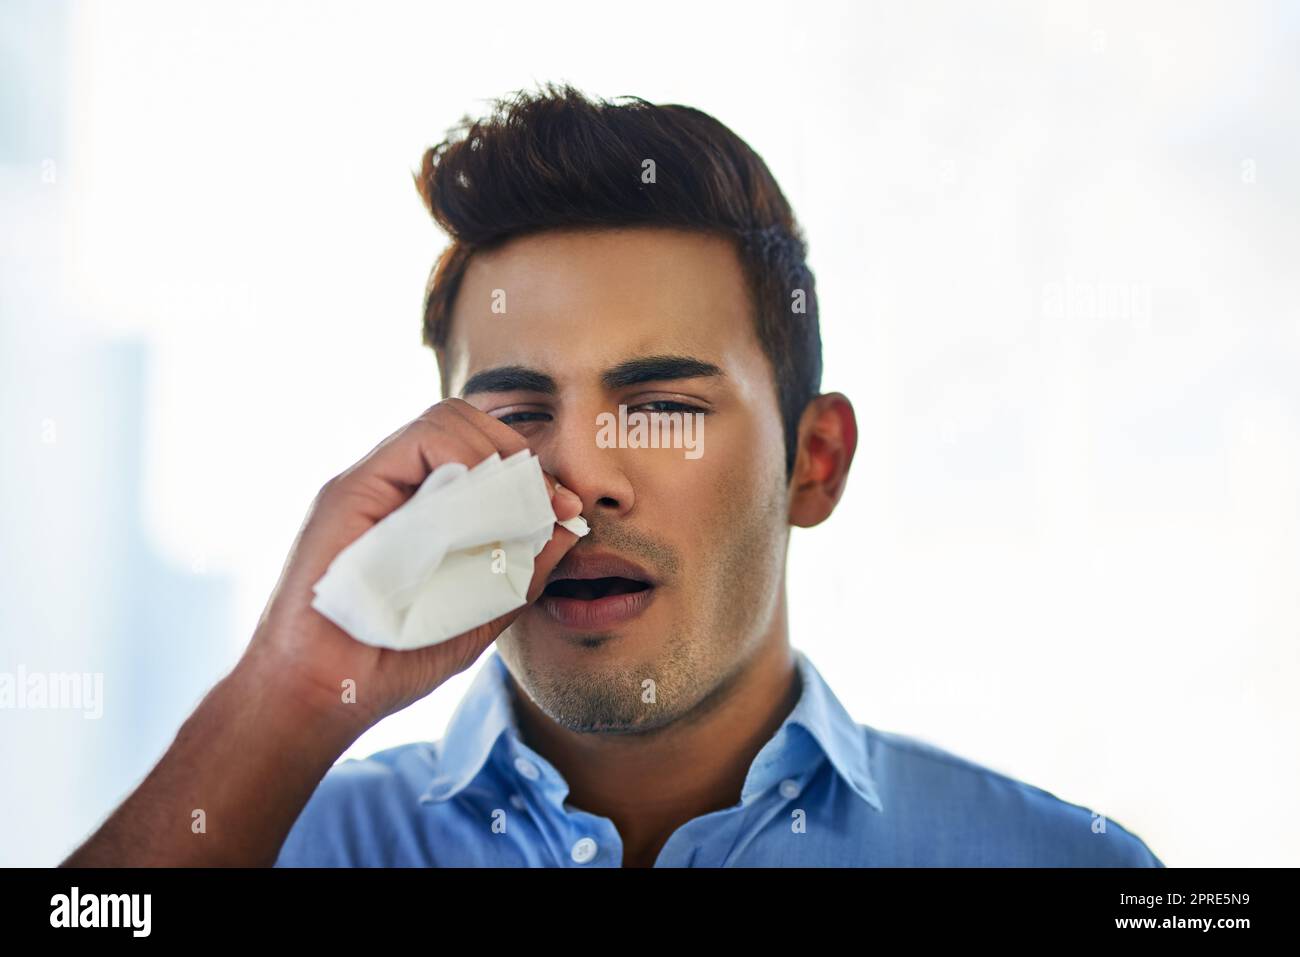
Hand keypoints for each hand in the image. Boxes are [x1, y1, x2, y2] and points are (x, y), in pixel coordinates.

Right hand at [245, 397, 582, 729]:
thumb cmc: (388, 662)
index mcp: (421, 507)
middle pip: (466, 421)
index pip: (481, 448)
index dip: (528, 467)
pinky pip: (417, 444)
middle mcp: (394, 486)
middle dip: (518, 453)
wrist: (318, 695)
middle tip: (548, 501)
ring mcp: (369, 484)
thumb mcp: (479, 614)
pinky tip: (483, 508)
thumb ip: (522, 572)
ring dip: (496, 457)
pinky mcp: (350, 492)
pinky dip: (464, 461)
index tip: (564, 507)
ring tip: (517, 508)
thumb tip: (570, 526)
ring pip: (445, 420)